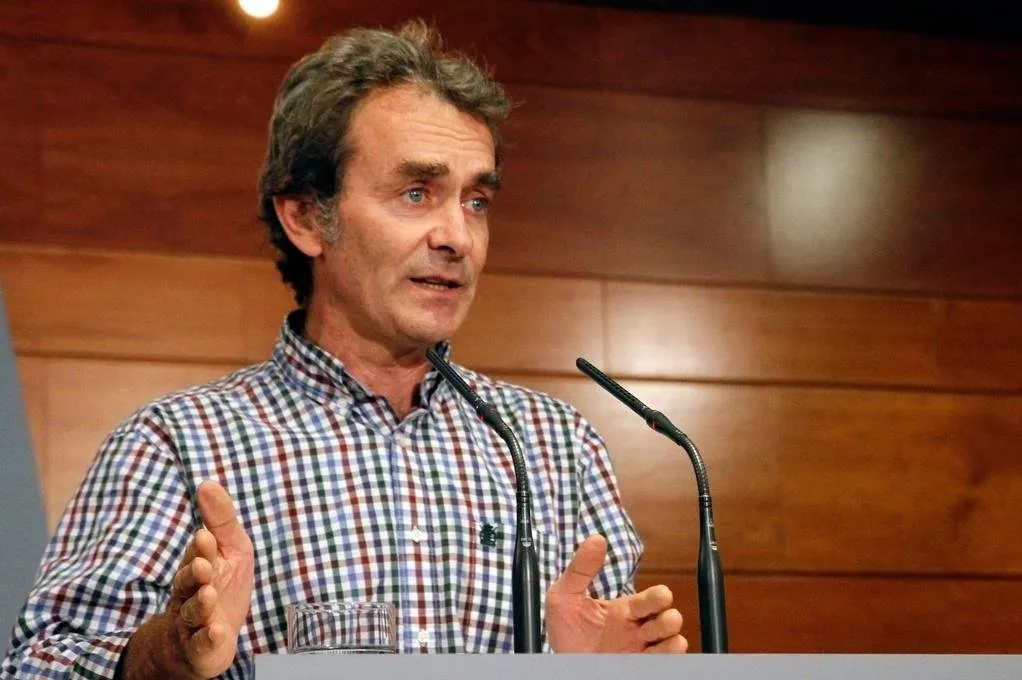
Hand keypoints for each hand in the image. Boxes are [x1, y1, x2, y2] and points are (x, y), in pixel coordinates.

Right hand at [166, 480, 254, 677]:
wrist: (207, 636)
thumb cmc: (222, 586)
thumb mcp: (231, 549)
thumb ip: (221, 519)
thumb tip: (207, 483)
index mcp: (197, 567)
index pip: (197, 555)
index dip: (201, 548)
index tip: (206, 537)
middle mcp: (190, 594)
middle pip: (187, 583)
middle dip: (193, 574)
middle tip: (202, 566)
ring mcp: (194, 622)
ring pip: (191, 613)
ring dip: (199, 604)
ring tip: (208, 595)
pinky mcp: (201, 648)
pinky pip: (201, 644)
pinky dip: (207, 638)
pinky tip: (216, 631)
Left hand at [545, 535, 686, 652]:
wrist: (560, 662)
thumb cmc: (565, 629)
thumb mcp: (565, 595)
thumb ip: (581, 569)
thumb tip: (596, 540)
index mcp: (624, 610)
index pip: (648, 600)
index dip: (658, 597)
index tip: (663, 594)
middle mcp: (636, 630)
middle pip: (665, 620)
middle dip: (670, 618)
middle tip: (667, 618)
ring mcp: (638, 650)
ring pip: (668, 642)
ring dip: (672, 639)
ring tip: (672, 639)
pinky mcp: (637, 667)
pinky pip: (662, 663)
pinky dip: (668, 657)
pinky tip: (667, 652)